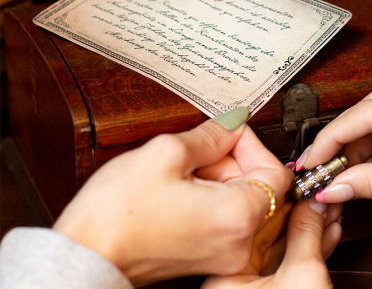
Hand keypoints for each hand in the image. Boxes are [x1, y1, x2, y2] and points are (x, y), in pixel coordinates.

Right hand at [53, 108, 293, 285]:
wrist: (86, 254)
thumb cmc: (117, 214)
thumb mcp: (167, 153)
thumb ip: (212, 134)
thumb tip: (234, 121)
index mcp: (238, 217)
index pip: (275, 171)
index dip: (253, 144)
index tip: (230, 132)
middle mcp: (238, 243)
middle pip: (259, 186)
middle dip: (231, 160)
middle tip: (198, 149)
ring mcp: (224, 255)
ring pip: (241, 200)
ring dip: (218, 177)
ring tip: (183, 170)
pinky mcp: (208, 257)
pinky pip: (225, 217)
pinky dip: (211, 196)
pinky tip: (181, 188)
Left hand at [203, 200, 341, 288]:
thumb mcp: (303, 276)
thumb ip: (305, 235)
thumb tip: (310, 203)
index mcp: (229, 273)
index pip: (255, 221)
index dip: (281, 198)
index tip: (298, 183)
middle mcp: (237, 279)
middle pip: (271, 232)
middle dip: (300, 210)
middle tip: (317, 191)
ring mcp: (258, 288)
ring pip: (285, 246)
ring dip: (310, 227)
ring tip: (328, 207)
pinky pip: (292, 262)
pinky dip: (311, 246)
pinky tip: (326, 230)